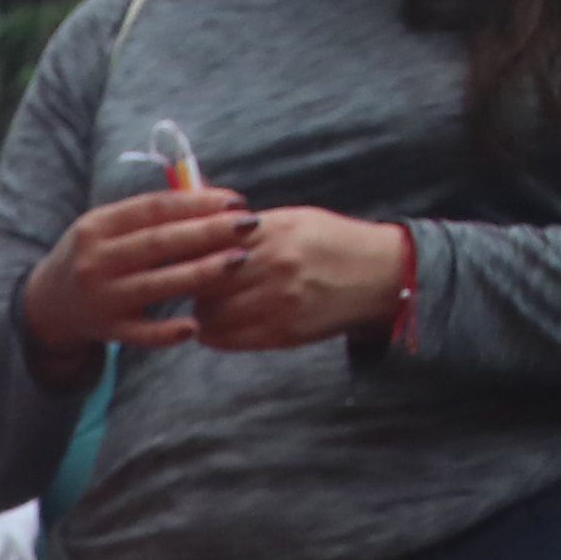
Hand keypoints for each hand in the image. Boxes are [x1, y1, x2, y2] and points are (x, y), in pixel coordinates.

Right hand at [21, 184, 260, 358]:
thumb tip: (214, 197)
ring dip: (200, 273)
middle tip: (248, 225)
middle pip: (159, 243)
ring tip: (239, 261)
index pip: (154, 208)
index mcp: (98, 225)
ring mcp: (101, 297)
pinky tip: (194, 326)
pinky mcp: (106, 330)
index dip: (198, 202)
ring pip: (156, 284)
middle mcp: (95, 260)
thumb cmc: (97, 255)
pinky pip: (140, 333)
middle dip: (208, 231)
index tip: (235, 200)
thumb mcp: (110, 226)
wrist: (49, 303)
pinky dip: (166, 332)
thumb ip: (153, 214)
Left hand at [189, 206, 409, 350]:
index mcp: (275, 230)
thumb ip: (248, 229)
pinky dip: (214, 333)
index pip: (207, 242)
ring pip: (209, 312)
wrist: (380, 275)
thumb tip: (198, 234)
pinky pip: (226, 338)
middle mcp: (275, 264)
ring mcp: (278, 301)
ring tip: (212, 304)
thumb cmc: (333, 244)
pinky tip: (220, 324)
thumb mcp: (292, 221)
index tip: (180, 256)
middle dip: (191, 282)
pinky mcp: (282, 332)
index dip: (187, 251)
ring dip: (202, 311)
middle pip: (202, 278)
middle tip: (192, 283)